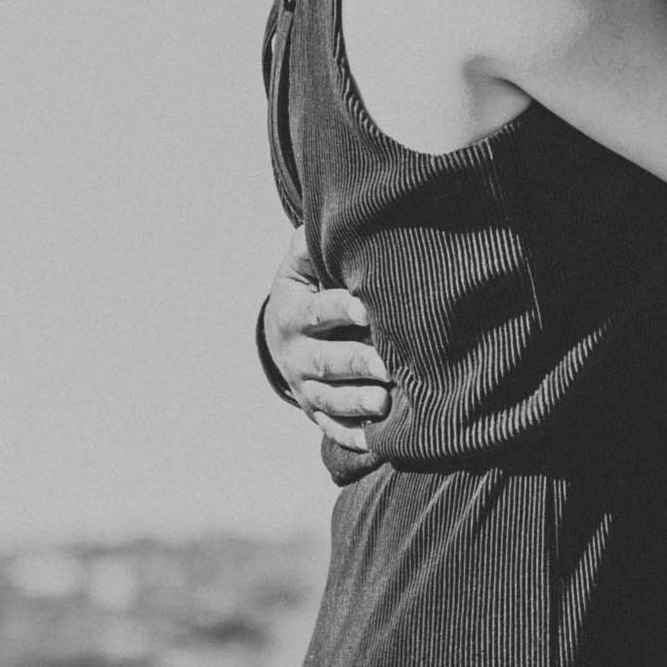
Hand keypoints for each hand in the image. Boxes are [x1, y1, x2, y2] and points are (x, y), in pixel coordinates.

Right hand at [261, 243, 388, 452]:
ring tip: (385, 403)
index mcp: (293, 314)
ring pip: (329, 399)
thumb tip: (326, 223)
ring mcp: (305, 386)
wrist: (280, 333)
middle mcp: (296, 354)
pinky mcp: (315, 410)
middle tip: (386, 366)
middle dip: (355, 364)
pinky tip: (376, 443)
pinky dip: (351, 438)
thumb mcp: (299, 265)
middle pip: (325, 362)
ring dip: (356, 404)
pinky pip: (331, 428)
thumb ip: (311, 247)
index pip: (317, 312)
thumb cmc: (305, 288)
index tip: (366, 308)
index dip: (340, 309)